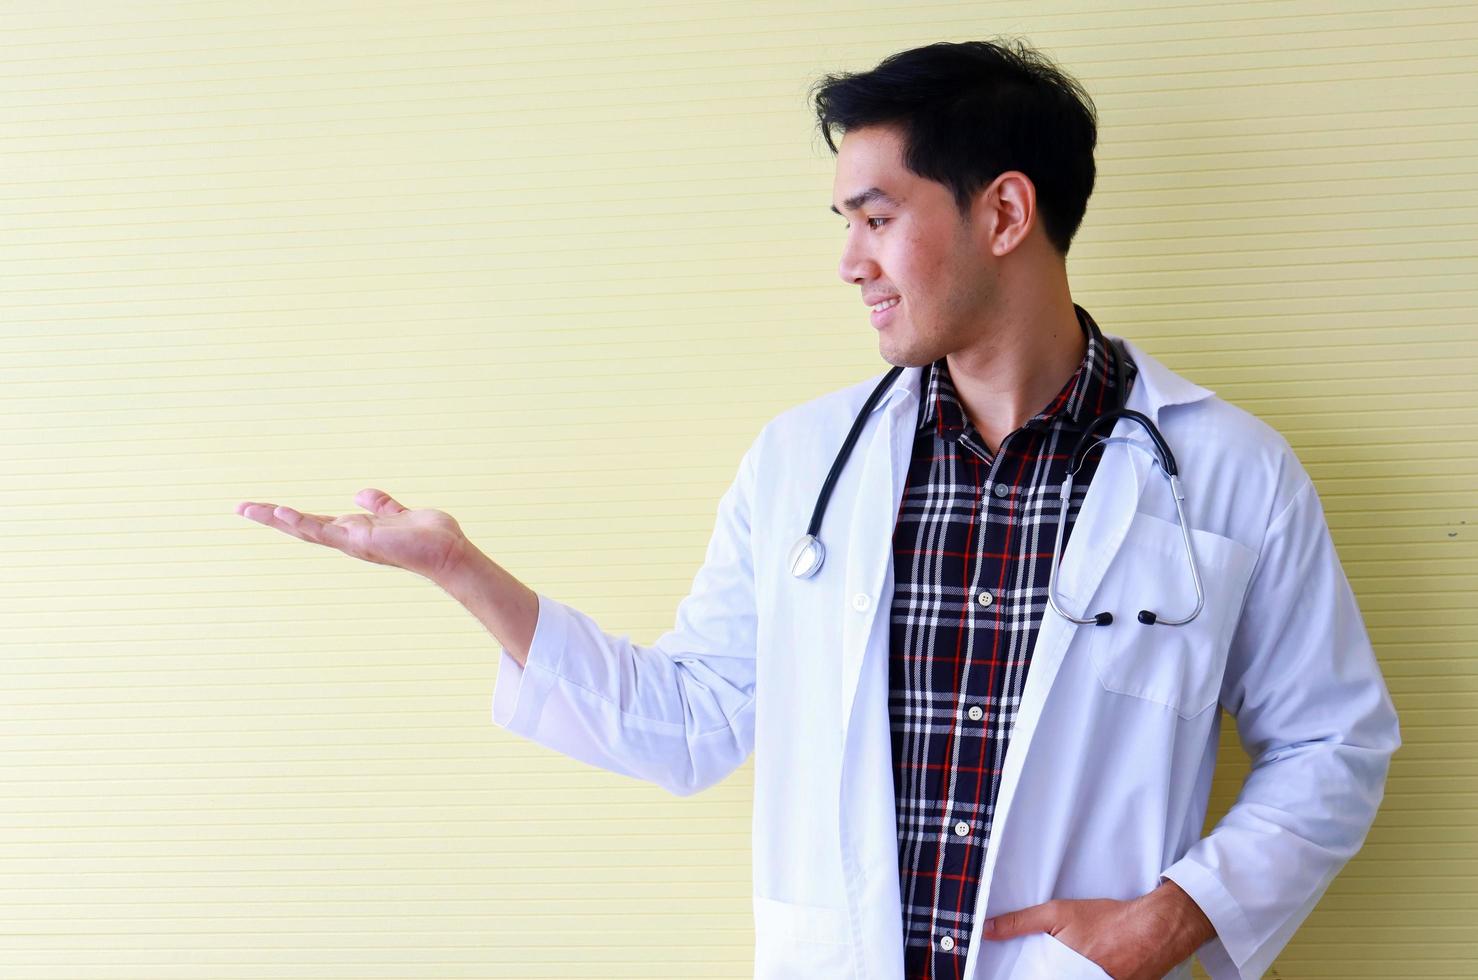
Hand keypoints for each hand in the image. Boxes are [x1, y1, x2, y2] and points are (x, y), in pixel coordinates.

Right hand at [236, 488, 473, 584]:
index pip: (317, 522)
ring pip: (307, 530)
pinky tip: (282, 515)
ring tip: (250, 509)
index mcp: (357, 531)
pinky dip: (303, 524)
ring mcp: (353, 542)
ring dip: (278, 520)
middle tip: (240, 507)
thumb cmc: (430, 538)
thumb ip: (381, 504)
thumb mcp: (399, 513)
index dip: (291, 516)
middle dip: (272, 518)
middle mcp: (351, 539)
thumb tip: (360, 492)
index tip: (266, 508)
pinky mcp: (360, 541)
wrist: (449, 553)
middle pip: (303, 528)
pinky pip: (326, 532)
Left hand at [980, 881, 1213, 979]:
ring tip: (1067, 962)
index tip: (999, 976)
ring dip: (1060, 974)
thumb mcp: (1057, 913)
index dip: (1024, 975)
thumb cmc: (1107, 921)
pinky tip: (1080, 967)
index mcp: (1059, 976)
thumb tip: (986, 929)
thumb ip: (1019, 923)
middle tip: (1052, 959)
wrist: (1153, 932)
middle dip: (1041, 973)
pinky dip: (1078, 975)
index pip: (1030, 979)